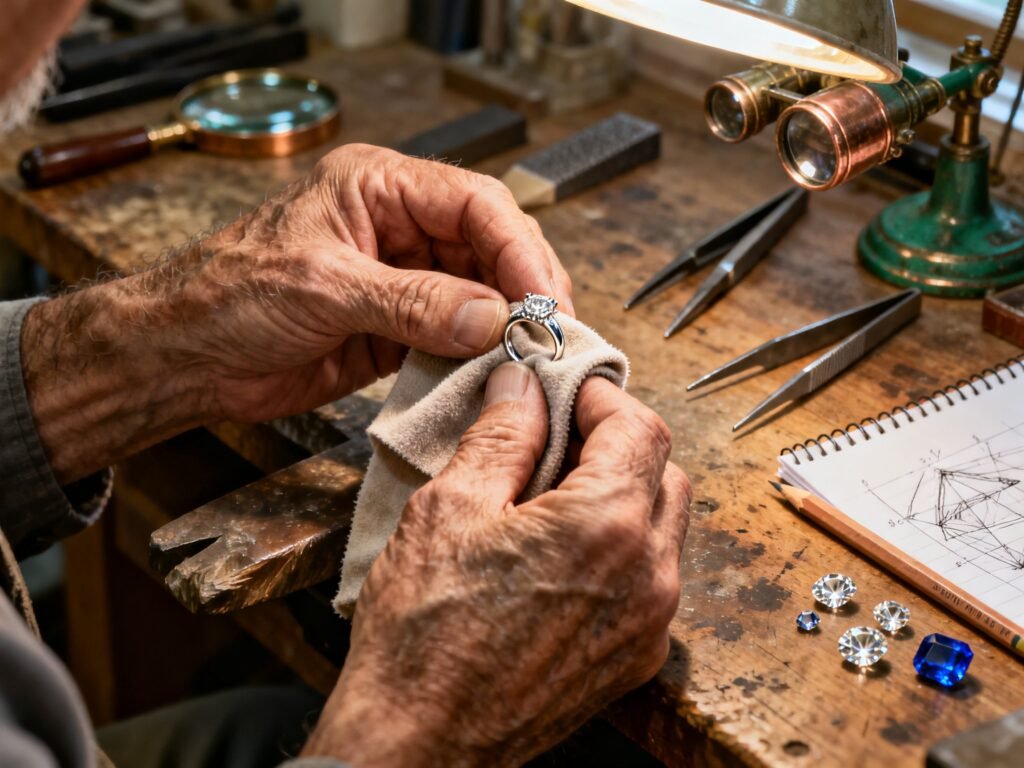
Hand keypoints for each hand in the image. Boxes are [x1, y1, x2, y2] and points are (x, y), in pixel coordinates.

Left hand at [177, 143, 573, 422]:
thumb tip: (491, 319)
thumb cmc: (228, 296)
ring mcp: (402, 279)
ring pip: (480, 294)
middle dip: (524, 286)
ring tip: (532, 357)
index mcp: (378, 188)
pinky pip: (455, 337)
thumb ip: (411, 303)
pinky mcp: (398, 329)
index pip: (473, 203)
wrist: (185, 358)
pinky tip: (496, 372)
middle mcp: (397, 227)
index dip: (516, 247)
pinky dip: (479, 355)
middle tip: (551, 332)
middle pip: (489, 246)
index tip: (540, 297)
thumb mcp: (324, 287)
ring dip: (507, 325)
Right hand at [302, 364, 690, 766]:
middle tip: (556, 438)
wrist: (418, 745)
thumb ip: (501, 435)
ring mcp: (648, 625)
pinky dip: (619, 548)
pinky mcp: (634, 659)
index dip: (602, 397)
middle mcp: (649, 577)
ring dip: (622, 495)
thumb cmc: (424, 635)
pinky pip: (649, 580)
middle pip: (664, 473)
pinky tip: (558, 554)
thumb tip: (523, 385)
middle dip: (618, 443)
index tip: (565, 392)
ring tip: (550, 497)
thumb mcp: (450, 509)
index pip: (641, 428)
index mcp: (608, 526)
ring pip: (662, 528)